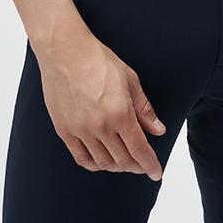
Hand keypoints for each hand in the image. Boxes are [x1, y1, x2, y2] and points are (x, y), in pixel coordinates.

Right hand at [38, 31, 166, 180]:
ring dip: (117, 166)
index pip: (139, 149)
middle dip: (136, 166)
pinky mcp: (65, 130)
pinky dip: (95, 164)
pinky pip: (81, 158)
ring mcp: (81, 130)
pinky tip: (102, 160)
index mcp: (120, 113)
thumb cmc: (98, 59)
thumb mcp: (129, 79)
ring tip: (124, 162)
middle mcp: (100, 126)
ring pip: (103, 162)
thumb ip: (144, 108)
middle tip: (142, 165)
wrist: (65, 51)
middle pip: (122, 160)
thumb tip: (157, 130)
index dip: (150, 164)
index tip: (156, 172)